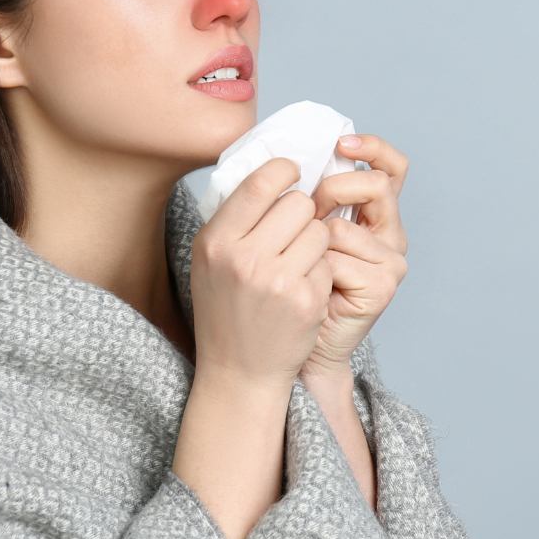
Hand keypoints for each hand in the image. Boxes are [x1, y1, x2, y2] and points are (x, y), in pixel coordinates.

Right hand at [188, 156, 334, 389]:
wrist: (238, 371)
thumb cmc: (224, 308)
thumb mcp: (210, 260)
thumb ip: (234, 218)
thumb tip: (271, 168)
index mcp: (216, 242)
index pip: (261, 182)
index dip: (284, 171)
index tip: (292, 175)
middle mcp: (244, 259)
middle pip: (298, 203)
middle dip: (302, 213)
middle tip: (292, 232)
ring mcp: (277, 281)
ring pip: (320, 230)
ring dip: (315, 241)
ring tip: (296, 262)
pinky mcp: (306, 300)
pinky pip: (328, 262)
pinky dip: (320, 272)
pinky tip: (301, 290)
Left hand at [299, 133, 410, 380]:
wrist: (292, 345)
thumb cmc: (285, 287)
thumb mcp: (292, 232)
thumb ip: (302, 199)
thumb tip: (285, 157)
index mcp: (373, 214)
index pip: (392, 167)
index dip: (373, 148)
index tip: (342, 142)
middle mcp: (389, 234)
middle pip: (377, 185)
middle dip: (333, 189)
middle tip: (310, 208)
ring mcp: (390, 261)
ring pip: (341, 226)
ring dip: (309, 244)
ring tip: (299, 266)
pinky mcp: (383, 285)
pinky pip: (335, 259)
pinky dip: (311, 271)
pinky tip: (308, 289)